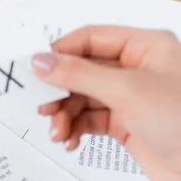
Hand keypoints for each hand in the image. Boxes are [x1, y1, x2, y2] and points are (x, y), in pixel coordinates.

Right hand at [31, 26, 180, 180]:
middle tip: (44, 108)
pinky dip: (75, 130)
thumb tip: (42, 62)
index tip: (36, 71)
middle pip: (81, 72)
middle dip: (60, 93)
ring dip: (65, 116)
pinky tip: (71, 140)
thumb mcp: (127, 92)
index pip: (90, 40)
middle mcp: (135, 70)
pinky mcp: (125, 124)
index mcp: (144, 48)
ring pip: (81, 99)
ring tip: (59, 133)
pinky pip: (88, 121)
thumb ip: (79, 75)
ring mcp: (129, 98)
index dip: (60, 54)